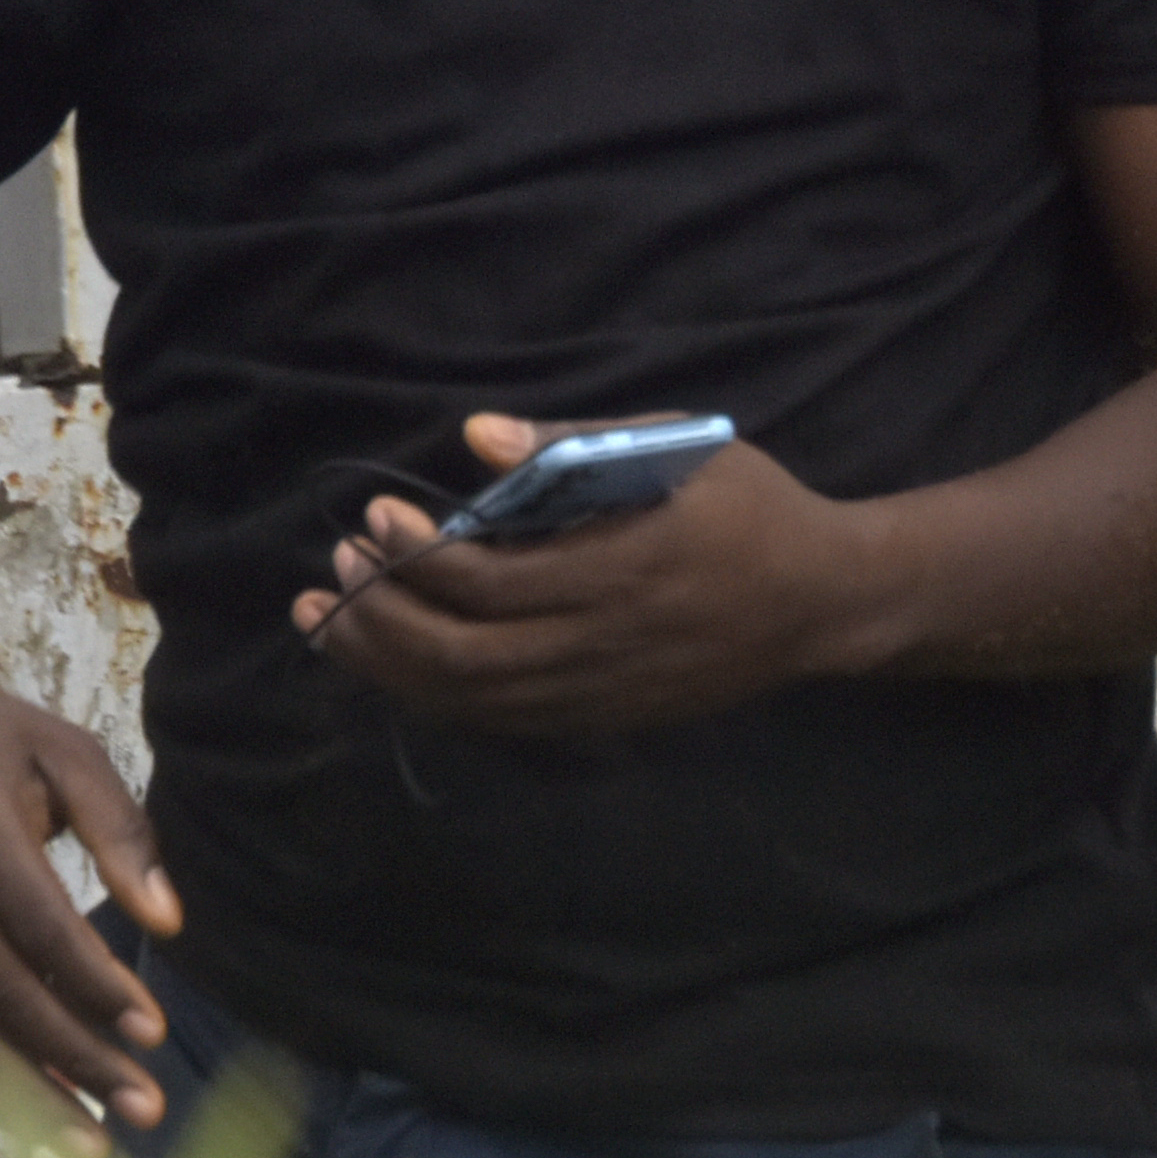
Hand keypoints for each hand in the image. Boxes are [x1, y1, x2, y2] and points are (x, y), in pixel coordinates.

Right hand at [0, 671, 180, 1134]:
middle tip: (142, 1112)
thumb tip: (169, 922)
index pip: (41, 928)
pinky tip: (35, 1120)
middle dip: (76, 1065)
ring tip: (90, 1153)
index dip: (96, 988)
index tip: (152, 1033)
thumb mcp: (65, 751)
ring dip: (26, 1102)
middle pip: (1, 998)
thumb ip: (122, 828)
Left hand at [301, 416, 903, 738]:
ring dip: (388, 664)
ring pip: (469, 699)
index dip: (414, 556)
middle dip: (379, 618)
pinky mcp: (600, 720)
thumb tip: (475, 437)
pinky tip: (396, 663)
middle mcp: (602, 646)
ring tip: (334, 622)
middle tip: (336, 569)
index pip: (487, 582)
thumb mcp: (679, 445)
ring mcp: (599, 695)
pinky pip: (498, 720)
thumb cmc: (751, 506)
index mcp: (621, 570)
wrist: (822, 603)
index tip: (376, 514)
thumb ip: (574, 440)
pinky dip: (434, 695)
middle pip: (458, 656)